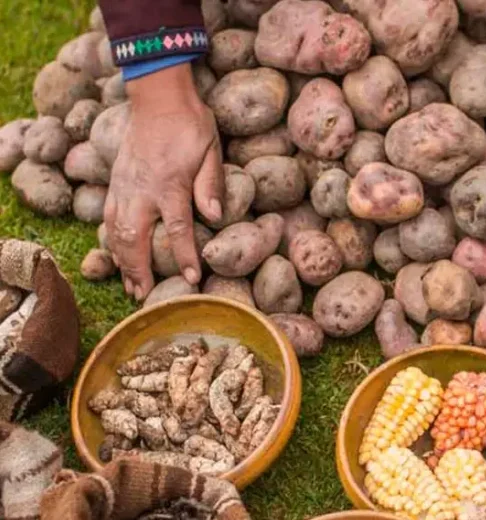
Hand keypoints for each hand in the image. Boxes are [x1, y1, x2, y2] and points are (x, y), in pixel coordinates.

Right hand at [105, 64, 223, 300]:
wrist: (158, 96)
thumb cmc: (191, 124)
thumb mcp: (211, 151)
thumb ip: (210, 185)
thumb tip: (216, 217)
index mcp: (170, 185)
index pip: (178, 229)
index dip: (184, 257)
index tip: (193, 279)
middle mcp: (142, 189)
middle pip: (135, 238)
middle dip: (140, 271)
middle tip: (146, 297)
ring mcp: (125, 185)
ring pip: (116, 231)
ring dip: (122, 261)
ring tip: (130, 286)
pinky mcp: (117, 180)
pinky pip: (109, 216)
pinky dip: (111, 240)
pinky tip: (117, 256)